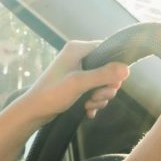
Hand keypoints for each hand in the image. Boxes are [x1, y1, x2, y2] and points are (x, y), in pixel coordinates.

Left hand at [13, 40, 130, 123]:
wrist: (33, 112)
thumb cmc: (52, 94)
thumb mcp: (79, 83)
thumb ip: (103, 75)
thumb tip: (127, 69)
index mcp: (77, 49)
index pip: (107, 49)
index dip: (114, 66)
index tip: (112, 82)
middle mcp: (78, 57)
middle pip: (107, 69)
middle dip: (105, 87)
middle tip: (96, 96)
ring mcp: (77, 72)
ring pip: (102, 83)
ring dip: (99, 97)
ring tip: (88, 105)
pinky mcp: (76, 85)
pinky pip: (94, 91)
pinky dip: (93, 102)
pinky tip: (87, 111)